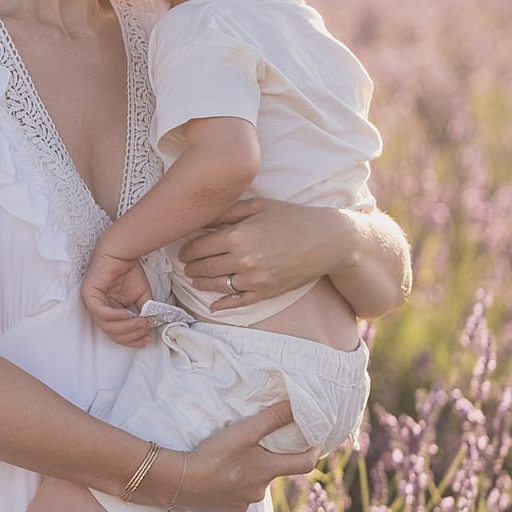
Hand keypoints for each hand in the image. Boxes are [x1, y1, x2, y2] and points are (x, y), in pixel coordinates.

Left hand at [81, 250, 152, 345]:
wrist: (123, 252)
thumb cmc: (129, 272)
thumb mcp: (141, 298)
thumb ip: (144, 313)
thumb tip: (150, 328)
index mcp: (110, 313)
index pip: (118, 335)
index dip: (133, 340)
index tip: (148, 339)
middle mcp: (100, 311)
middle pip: (112, 334)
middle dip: (132, 334)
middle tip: (146, 328)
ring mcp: (93, 303)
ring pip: (106, 326)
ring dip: (127, 327)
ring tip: (141, 321)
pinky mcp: (89, 294)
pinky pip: (99, 312)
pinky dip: (114, 316)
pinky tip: (127, 314)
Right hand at [159, 400, 318, 511]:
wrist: (179, 482)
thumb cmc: (213, 455)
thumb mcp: (244, 432)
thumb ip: (272, 418)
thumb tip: (298, 403)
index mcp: (268, 471)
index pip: (304, 464)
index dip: (313, 451)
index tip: (315, 442)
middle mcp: (260, 491)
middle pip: (275, 473)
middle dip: (271, 460)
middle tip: (258, 444)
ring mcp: (243, 502)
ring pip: (254, 484)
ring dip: (249, 472)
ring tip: (231, 459)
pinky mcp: (227, 508)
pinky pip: (238, 495)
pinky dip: (234, 484)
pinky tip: (219, 475)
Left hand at [176, 198, 349, 311]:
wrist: (328, 240)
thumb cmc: (292, 217)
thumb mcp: (257, 206)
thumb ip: (226, 212)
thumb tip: (199, 220)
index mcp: (237, 236)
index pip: (198, 247)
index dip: (186, 250)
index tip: (182, 251)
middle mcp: (243, 260)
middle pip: (204, 268)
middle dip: (190, 267)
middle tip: (186, 266)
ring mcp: (255, 279)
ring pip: (217, 286)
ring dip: (201, 283)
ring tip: (196, 279)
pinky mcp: (267, 292)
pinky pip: (239, 302)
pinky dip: (223, 305)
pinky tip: (213, 305)